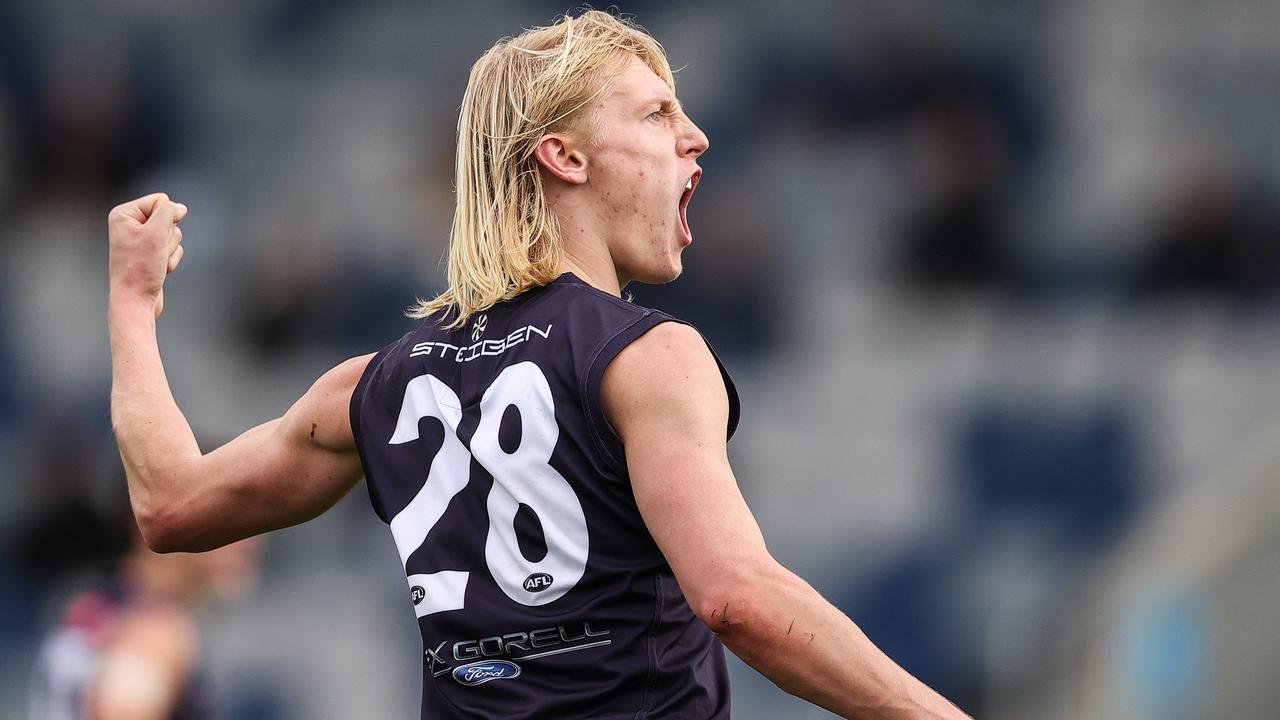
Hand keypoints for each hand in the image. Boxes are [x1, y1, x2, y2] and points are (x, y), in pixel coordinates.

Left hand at [108, 193, 188, 317]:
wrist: (136, 299)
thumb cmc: (140, 268)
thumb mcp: (156, 233)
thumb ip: (168, 212)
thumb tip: (179, 207)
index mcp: (124, 214)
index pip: (160, 200)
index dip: (166, 217)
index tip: (154, 236)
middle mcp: (130, 225)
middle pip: (168, 218)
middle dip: (168, 236)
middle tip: (155, 252)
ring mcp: (141, 240)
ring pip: (173, 234)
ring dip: (171, 250)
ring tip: (157, 262)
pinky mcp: (151, 253)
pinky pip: (173, 249)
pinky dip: (171, 260)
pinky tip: (160, 269)